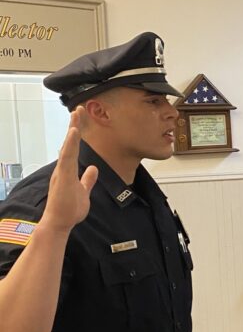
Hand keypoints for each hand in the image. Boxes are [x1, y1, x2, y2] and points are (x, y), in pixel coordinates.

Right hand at [39, 108, 98, 233]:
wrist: (60, 222)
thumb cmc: (69, 209)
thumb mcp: (84, 191)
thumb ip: (88, 180)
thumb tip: (93, 169)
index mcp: (69, 170)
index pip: (74, 149)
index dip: (77, 135)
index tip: (80, 120)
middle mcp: (64, 168)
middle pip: (70, 143)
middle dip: (74, 125)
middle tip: (78, 109)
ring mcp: (63, 171)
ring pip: (68, 146)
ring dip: (73, 129)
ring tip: (76, 114)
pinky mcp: (63, 175)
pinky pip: (67, 156)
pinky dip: (70, 143)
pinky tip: (74, 132)